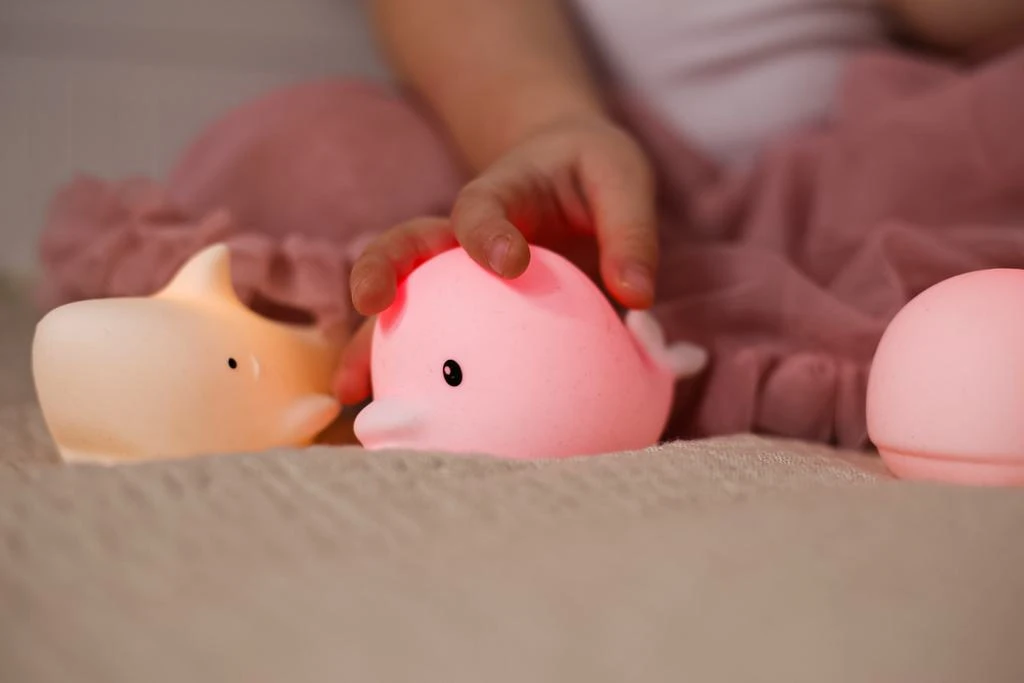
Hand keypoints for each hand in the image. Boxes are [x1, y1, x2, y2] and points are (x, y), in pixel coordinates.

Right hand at [335, 115, 658, 404]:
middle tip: (370, 302)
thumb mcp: (621, 178)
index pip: (483, 206)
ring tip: (353, 391)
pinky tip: (407, 421)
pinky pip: (429, 340)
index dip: (488, 232)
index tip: (509, 261)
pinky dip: (410, 376)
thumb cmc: (592, 171)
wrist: (568, 168)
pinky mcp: (459, 309)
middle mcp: (463, 234)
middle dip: (382, 269)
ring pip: (403, 303)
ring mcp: (454, 275)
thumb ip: (630, 231)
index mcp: (503, 193)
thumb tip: (635, 298)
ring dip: (372, 341)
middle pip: (408, 244)